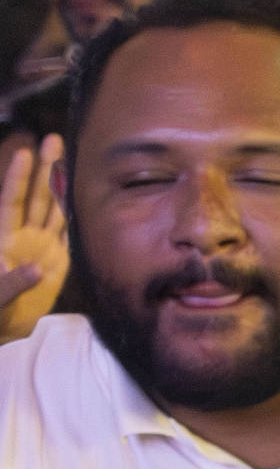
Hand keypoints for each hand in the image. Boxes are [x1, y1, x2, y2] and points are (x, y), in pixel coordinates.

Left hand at [0, 135, 65, 343]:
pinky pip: (68, 233)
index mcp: (3, 240)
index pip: (10, 203)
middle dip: (44, 169)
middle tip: (53, 140)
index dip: (16, 179)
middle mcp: (23, 236)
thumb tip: (37, 269)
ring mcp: (41, 246)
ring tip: (70, 158)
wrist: (2, 328)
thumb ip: (12, 283)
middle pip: (35, 197)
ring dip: (61, 185)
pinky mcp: (57, 260)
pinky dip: (76, 215)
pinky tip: (84, 196)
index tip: (23, 153)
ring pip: (53, 209)